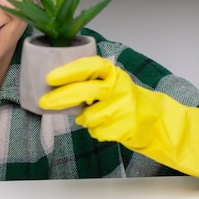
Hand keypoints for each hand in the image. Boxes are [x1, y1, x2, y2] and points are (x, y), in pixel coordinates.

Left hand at [38, 56, 198, 184]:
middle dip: (61, 98)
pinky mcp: (126, 126)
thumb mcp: (108, 82)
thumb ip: (87, 82)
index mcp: (112, 72)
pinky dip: (97, 131)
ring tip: (97, 116)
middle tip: (44, 103)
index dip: (68, 72)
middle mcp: (118, 86)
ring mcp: (123, 107)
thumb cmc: (123, 99)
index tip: (50, 78)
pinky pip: (97, 132)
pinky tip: (109, 126)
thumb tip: (54, 89)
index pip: (88, 67)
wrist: (154, 119)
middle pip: (85, 91)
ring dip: (87, 120)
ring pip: (89, 117)